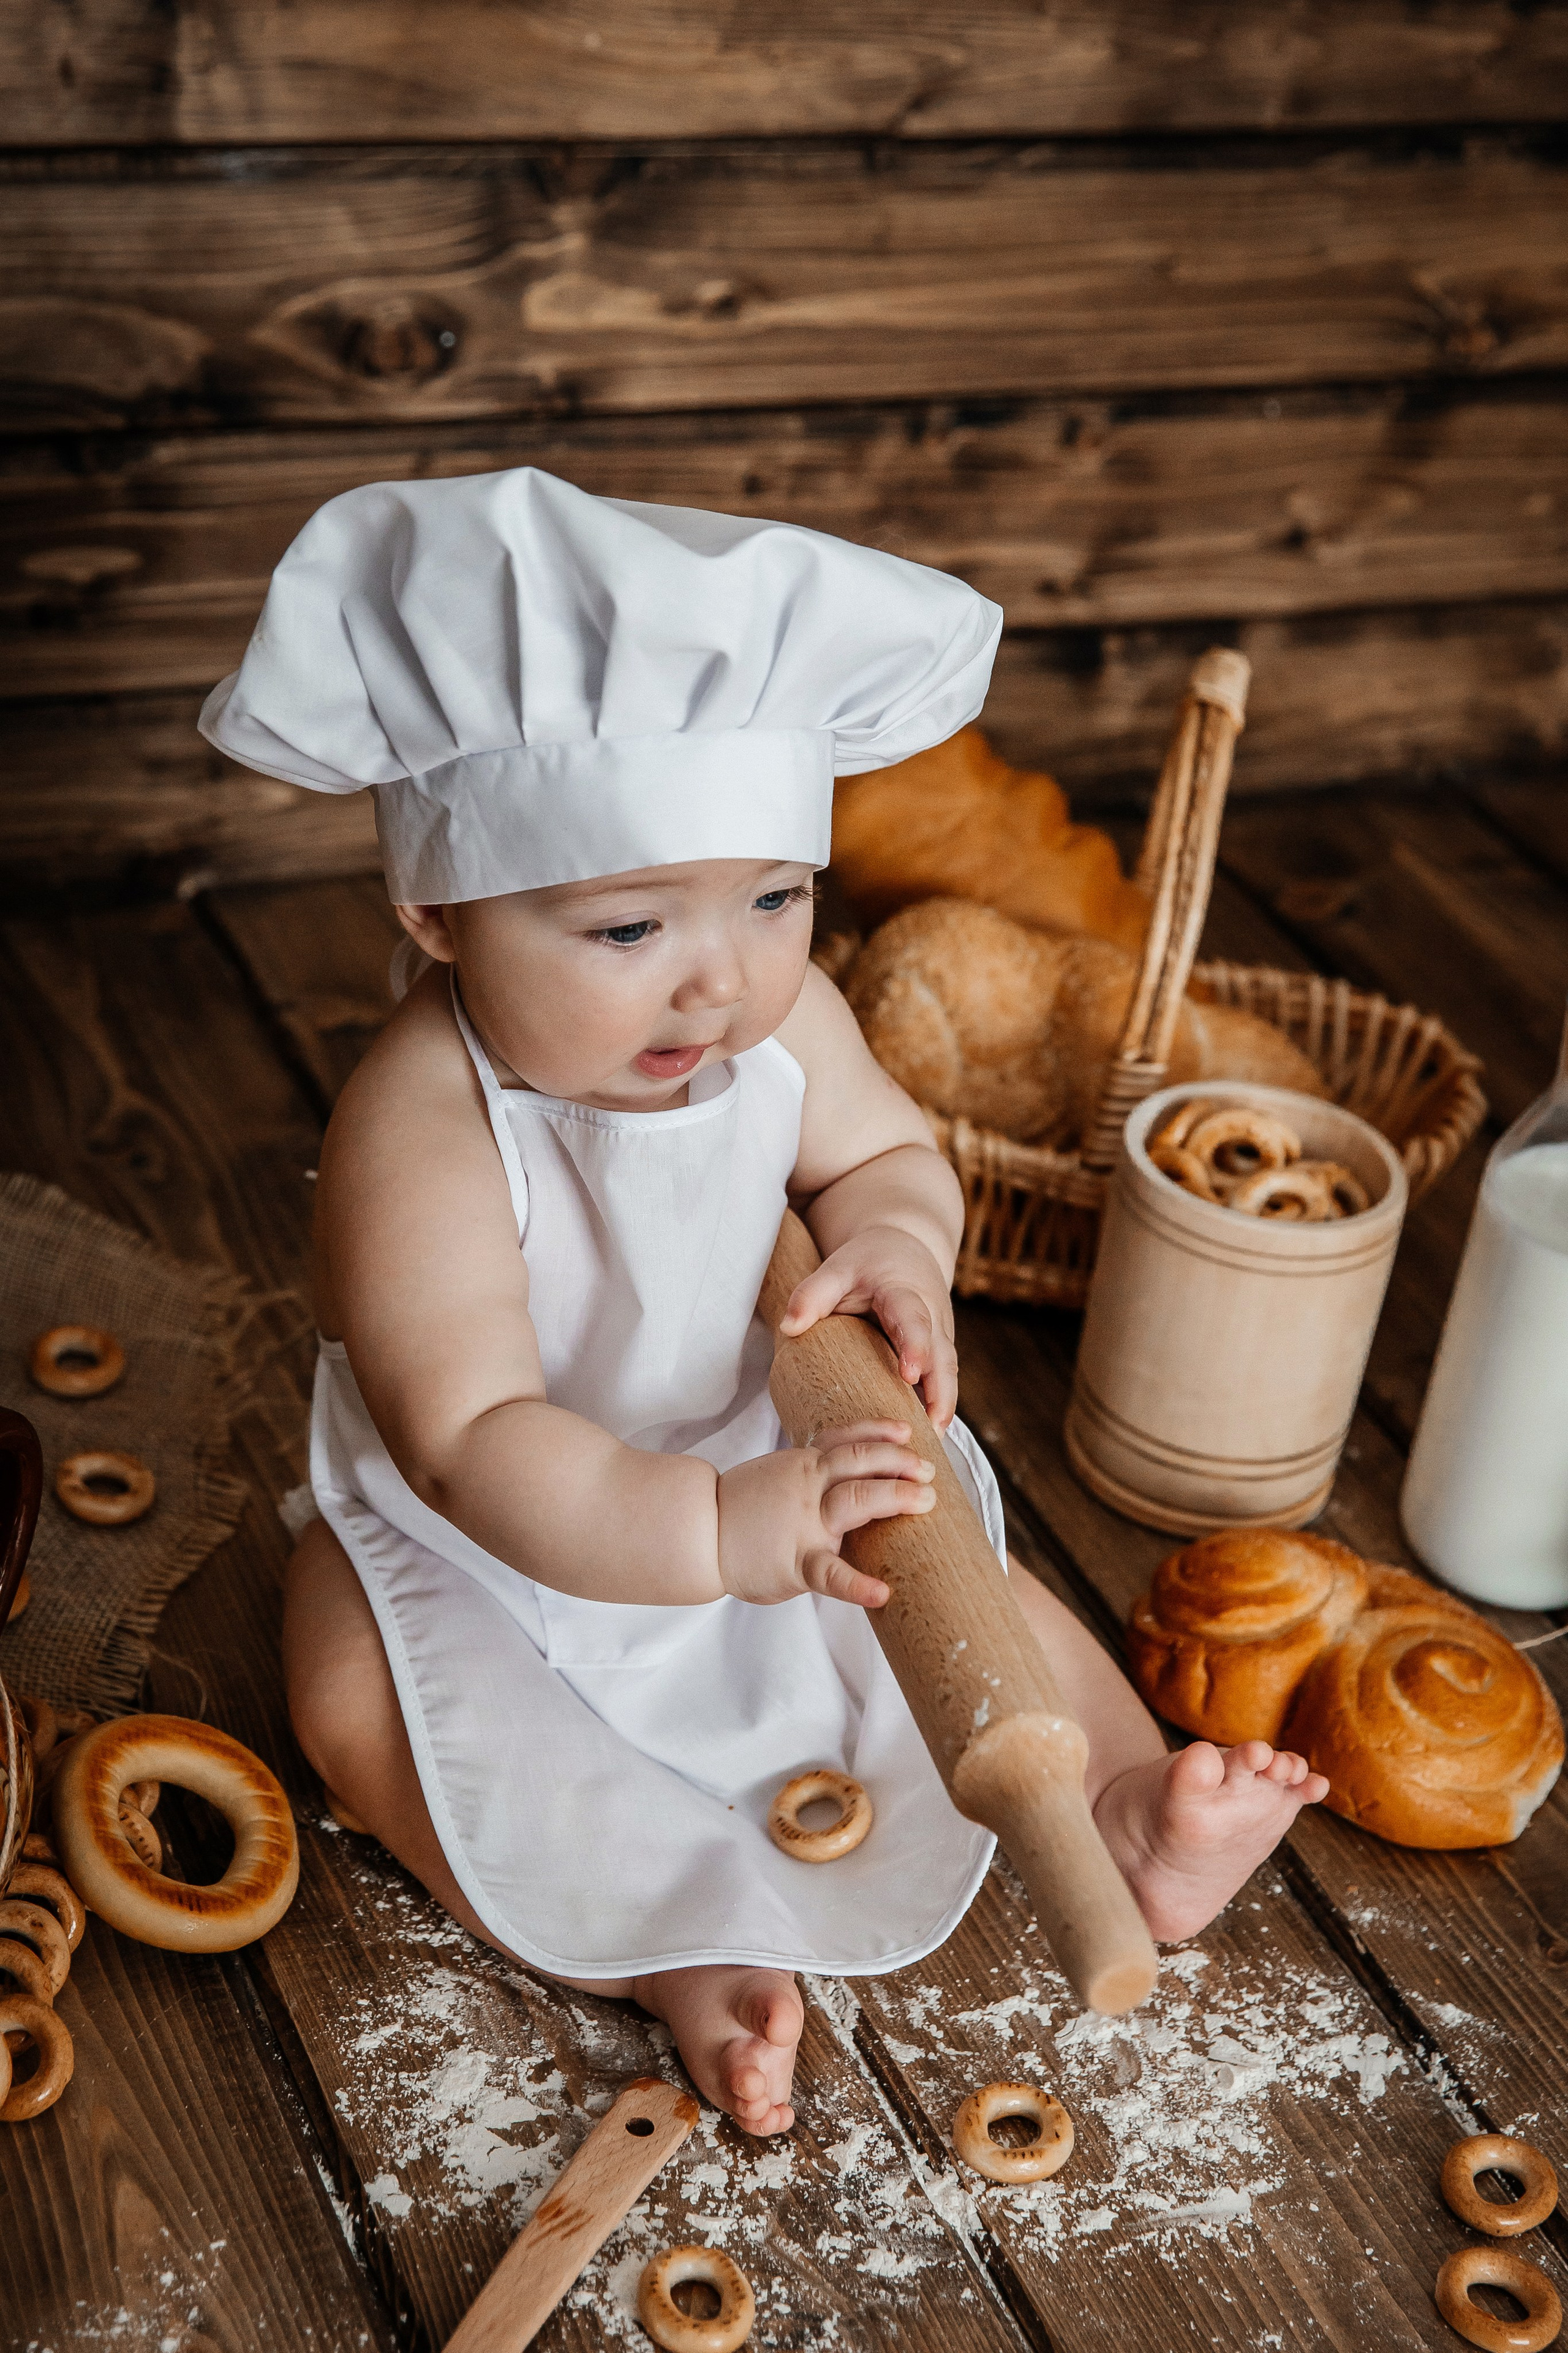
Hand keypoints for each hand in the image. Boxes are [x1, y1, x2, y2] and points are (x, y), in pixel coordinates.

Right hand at [716, 1420, 932, 1606]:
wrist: (699, 1533)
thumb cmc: (743, 1507)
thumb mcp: (779, 1472)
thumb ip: (813, 1468)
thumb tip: (853, 1464)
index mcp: (804, 1465)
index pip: (847, 1440)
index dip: (880, 1433)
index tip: (908, 1433)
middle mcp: (807, 1487)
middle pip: (858, 1462)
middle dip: (898, 1462)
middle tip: (928, 1472)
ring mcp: (804, 1525)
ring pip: (853, 1500)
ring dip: (893, 1496)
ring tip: (925, 1501)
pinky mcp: (797, 1564)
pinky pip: (830, 1574)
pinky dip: (857, 1585)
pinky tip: (881, 1593)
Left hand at [779, 1224, 957, 1427]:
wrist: (905, 1252)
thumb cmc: (868, 1263)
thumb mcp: (839, 1267)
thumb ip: (813, 1294)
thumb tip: (788, 1327)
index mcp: (906, 1294)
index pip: (914, 1320)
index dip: (914, 1346)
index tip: (909, 1373)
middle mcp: (932, 1318)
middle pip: (943, 1357)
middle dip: (940, 1392)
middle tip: (931, 1427)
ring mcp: (941, 1338)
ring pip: (947, 1375)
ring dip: (942, 1408)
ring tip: (929, 1446)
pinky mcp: (939, 1354)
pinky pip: (942, 1383)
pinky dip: (937, 1410)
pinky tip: (925, 1441)